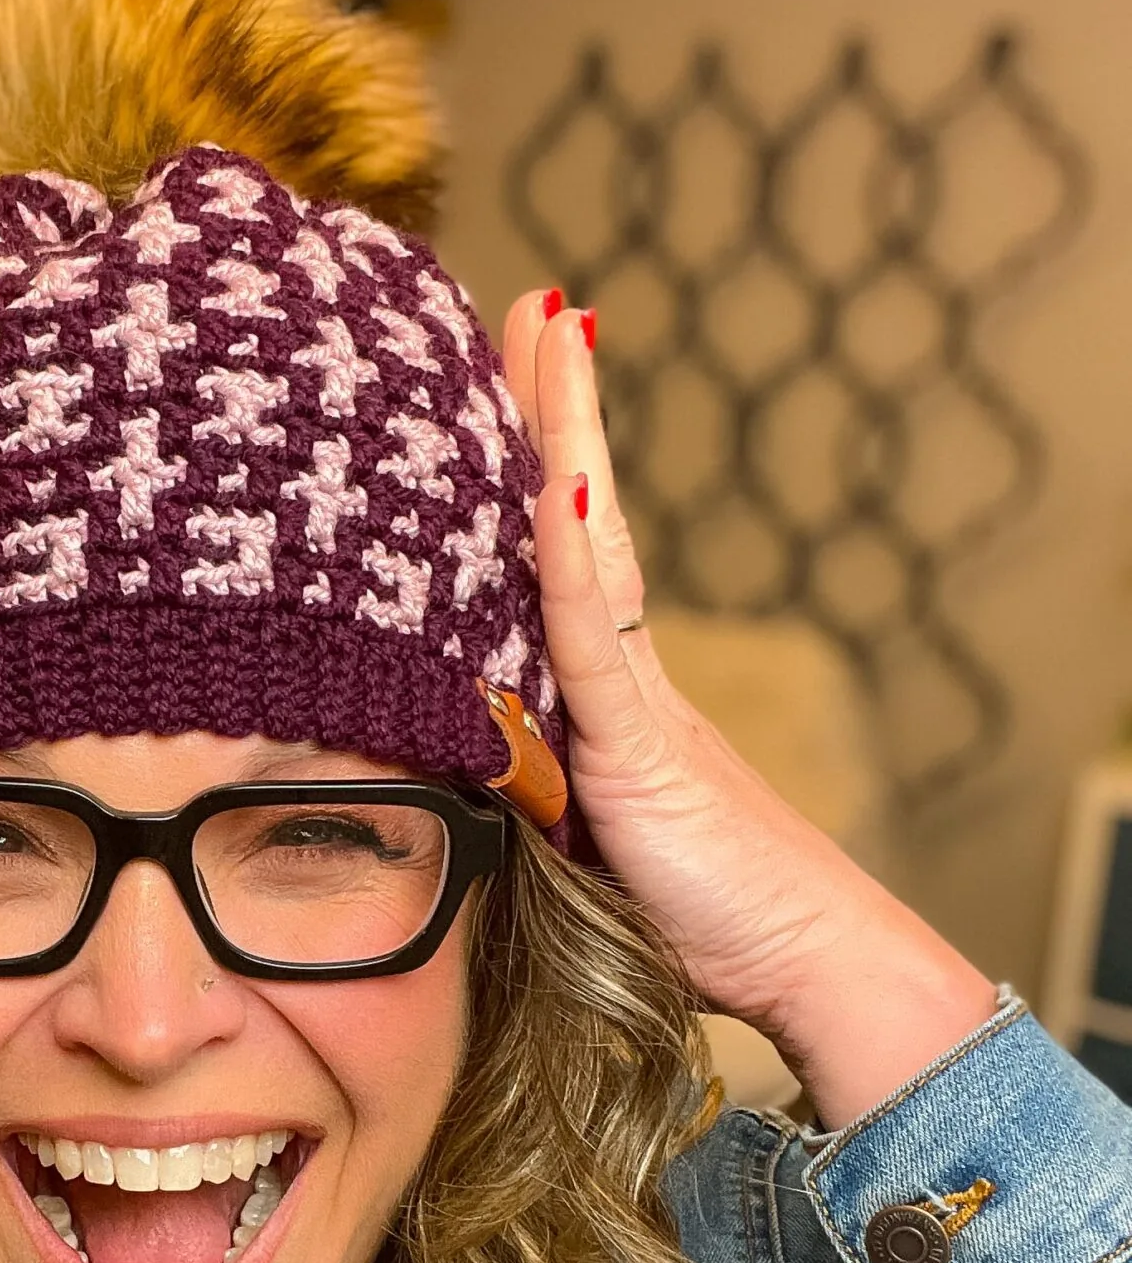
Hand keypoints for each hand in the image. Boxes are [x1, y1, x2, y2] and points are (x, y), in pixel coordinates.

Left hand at [501, 292, 997, 1126]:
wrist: (806, 959)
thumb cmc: (697, 914)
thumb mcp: (579, 840)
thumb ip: (529, 788)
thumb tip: (456, 759)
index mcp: (604, 692)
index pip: (557, 555)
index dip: (535, 466)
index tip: (511, 374)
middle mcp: (624, 673)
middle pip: (578, 516)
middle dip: (551, 408)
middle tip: (534, 303)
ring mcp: (638, 699)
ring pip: (588, 546)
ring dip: (564, 436)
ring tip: (549, 330)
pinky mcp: (641, 749)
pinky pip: (596, 641)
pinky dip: (572, 558)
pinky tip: (556, 480)